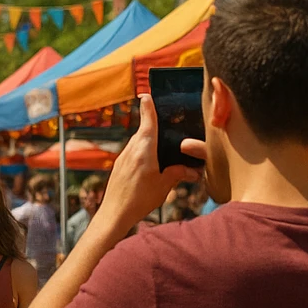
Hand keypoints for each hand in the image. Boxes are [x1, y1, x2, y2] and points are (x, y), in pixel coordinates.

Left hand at [100, 95, 202, 235]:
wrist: (115, 212)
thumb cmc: (140, 199)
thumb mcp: (164, 185)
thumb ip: (177, 174)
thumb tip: (192, 171)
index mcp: (144, 149)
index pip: (147, 122)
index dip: (149, 107)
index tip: (147, 94)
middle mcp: (132, 149)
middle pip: (144, 131)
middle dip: (154, 125)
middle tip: (168, 123)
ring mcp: (124, 156)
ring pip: (139, 142)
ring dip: (149, 140)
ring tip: (163, 145)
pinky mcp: (120, 165)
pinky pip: (134, 151)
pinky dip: (143, 151)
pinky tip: (152, 161)